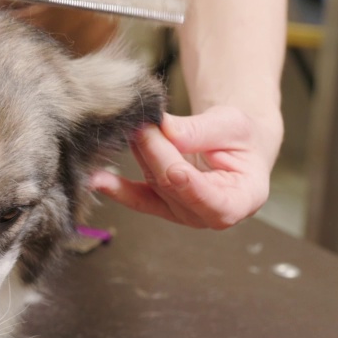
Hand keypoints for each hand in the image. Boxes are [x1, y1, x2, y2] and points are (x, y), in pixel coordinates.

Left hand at [88, 106, 282, 229]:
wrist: (232, 144)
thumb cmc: (240, 138)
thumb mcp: (232, 125)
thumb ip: (201, 131)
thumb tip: (166, 129)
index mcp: (241, 200)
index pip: (212, 200)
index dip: (190, 185)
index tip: (174, 167)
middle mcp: (209, 215)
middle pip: (174, 186)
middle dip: (156, 153)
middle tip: (142, 122)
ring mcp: (182, 213)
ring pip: (152, 183)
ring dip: (140, 152)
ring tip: (132, 124)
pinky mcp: (159, 204)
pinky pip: (136, 197)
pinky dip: (116, 186)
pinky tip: (97, 179)